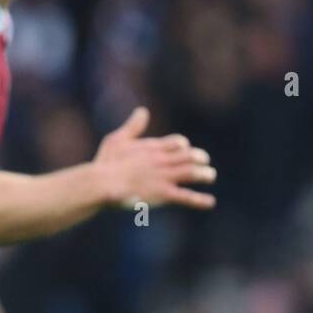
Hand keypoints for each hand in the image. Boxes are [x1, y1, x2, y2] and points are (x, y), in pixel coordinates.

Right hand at [93, 106, 216, 210]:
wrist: (102, 183)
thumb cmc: (106, 162)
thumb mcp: (117, 139)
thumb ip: (132, 126)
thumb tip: (142, 110)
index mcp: (153, 147)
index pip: (179, 143)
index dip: (184, 147)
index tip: (184, 151)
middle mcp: (163, 160)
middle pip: (191, 156)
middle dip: (200, 158)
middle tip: (204, 163)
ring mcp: (165, 177)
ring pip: (193, 173)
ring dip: (205, 174)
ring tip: (209, 176)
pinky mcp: (163, 193)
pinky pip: (187, 197)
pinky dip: (200, 200)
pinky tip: (210, 202)